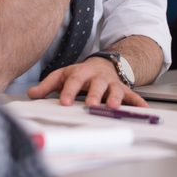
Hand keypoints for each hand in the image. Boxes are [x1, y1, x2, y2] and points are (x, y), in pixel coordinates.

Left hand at [26, 56, 147, 107]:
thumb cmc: (81, 74)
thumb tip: (31, 95)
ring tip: (113, 106)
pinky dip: (138, 104)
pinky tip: (144, 110)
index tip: (64, 102)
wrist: (103, 65)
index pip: (73, 80)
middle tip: (90, 104)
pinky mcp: (124, 90)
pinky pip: (133, 97)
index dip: (68, 91)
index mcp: (80, 73)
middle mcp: (97, 77)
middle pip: (96, 84)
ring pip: (114, 90)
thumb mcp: (63, 76)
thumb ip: (47, 86)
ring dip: (114, 98)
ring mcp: (112, 83)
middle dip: (94, 94)